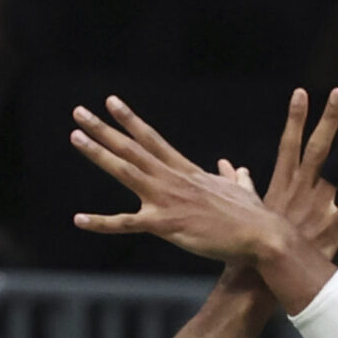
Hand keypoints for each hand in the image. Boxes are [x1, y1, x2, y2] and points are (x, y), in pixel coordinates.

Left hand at [69, 96, 295, 264]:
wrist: (262, 234)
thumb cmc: (253, 217)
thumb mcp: (243, 191)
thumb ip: (235, 178)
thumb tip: (236, 168)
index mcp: (187, 172)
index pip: (152, 139)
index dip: (130, 121)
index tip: (112, 103)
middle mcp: (173, 179)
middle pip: (132, 148)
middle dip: (104, 128)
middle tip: (79, 112)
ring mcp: (167, 199)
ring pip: (125, 171)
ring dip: (99, 153)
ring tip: (75, 137)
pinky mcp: (166, 224)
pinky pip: (127, 224)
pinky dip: (101, 223)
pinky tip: (79, 220)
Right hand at [250, 87, 337, 263]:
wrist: (262, 279)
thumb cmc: (252, 248)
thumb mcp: (245, 210)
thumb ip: (240, 184)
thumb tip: (226, 164)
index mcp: (282, 185)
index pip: (289, 144)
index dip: (295, 118)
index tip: (301, 93)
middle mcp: (301, 189)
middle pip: (317, 146)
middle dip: (328, 118)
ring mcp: (317, 205)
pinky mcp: (331, 225)